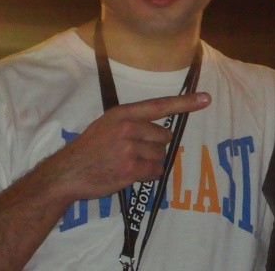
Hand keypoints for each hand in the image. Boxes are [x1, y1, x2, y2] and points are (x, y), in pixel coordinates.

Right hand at [45, 92, 210, 201]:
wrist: (68, 172)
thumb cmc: (90, 148)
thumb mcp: (107, 124)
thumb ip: (132, 122)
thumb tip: (161, 129)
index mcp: (123, 114)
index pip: (160, 105)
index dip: (185, 103)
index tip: (206, 99)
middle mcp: (128, 128)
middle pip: (164, 136)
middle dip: (154, 146)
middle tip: (133, 151)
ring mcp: (130, 149)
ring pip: (161, 155)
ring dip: (150, 162)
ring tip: (127, 162)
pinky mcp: (131, 169)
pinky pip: (155, 172)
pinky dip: (147, 175)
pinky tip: (129, 173)